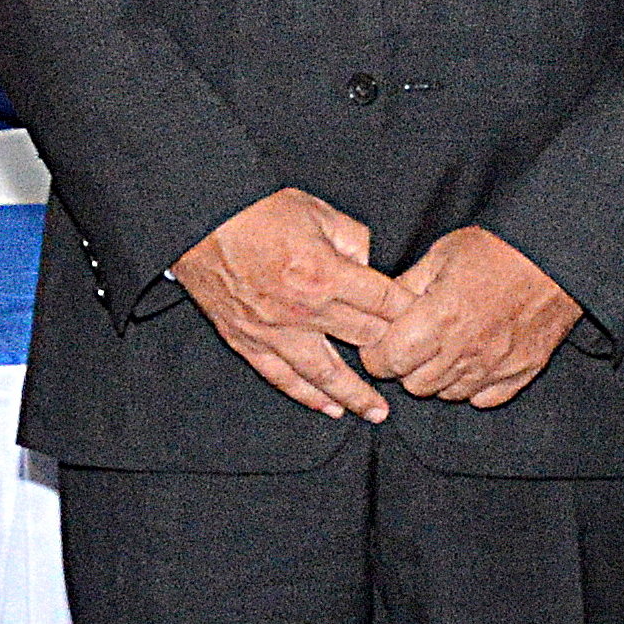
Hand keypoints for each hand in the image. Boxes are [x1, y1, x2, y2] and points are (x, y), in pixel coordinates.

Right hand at [174, 188, 410, 422]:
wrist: (200, 220)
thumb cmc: (256, 211)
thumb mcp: (317, 211)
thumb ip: (352, 240)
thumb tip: (368, 265)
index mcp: (326, 275)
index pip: (383, 304)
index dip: (408, 313)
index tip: (423, 322)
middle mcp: (304, 311)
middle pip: (363, 340)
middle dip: (390, 351)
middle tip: (410, 365)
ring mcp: (275, 332)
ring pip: (325, 375)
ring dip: (355, 396)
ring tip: (376, 413)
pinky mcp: (249, 342)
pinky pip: (282, 378)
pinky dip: (307, 396)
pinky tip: (328, 408)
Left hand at [366, 227, 583, 408]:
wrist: (558, 254)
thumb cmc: (498, 248)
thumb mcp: (442, 253)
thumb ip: (406, 286)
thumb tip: (379, 306)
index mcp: (440, 317)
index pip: (387, 361)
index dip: (377, 352)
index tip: (383, 339)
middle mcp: (466, 349)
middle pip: (414, 385)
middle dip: (406, 367)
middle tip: (413, 342)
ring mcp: (496, 365)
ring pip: (448, 395)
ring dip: (438, 378)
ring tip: (445, 348)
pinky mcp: (523, 371)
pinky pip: (484, 399)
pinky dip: (472, 387)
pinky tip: (473, 361)